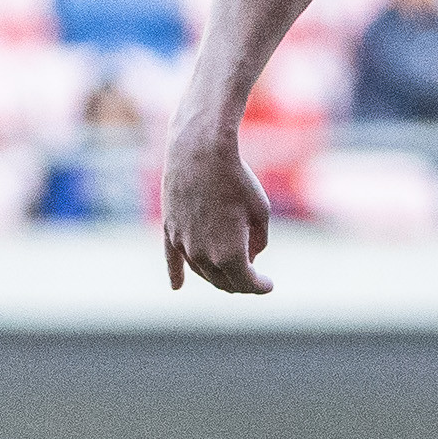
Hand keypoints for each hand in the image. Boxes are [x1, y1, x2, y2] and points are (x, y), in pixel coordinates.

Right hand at [161, 123, 273, 293]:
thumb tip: (250, 257)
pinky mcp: (168, 229)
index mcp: (229, 254)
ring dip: (218, 276)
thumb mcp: (260, 212)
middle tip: (254, 278)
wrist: (201, 152)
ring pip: (202, 272)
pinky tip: (177, 287)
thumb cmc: (237, 179)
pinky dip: (175, 274)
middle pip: (223, 282)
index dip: (260, 286)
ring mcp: (182, 244)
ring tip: (233, 271)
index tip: (269, 285)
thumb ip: (258, 242)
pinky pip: (171, 259)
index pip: (246, 283)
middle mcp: (202, 255)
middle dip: (241, 283)